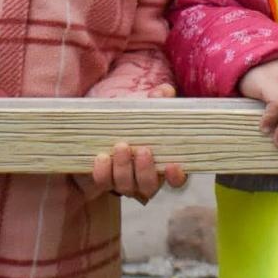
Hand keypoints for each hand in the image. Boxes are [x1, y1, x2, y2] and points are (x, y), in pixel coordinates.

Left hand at [73, 84, 186, 203]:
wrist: (99, 132)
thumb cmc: (132, 123)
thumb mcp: (145, 111)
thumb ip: (157, 101)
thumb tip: (164, 91)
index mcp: (162, 163)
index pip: (177, 179)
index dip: (176, 177)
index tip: (172, 165)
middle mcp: (145, 178)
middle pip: (150, 186)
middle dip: (146, 171)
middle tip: (143, 150)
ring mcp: (124, 183)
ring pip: (127, 186)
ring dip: (124, 168)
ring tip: (120, 146)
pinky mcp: (103, 182)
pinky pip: (104, 182)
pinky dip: (103, 171)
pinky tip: (102, 157)